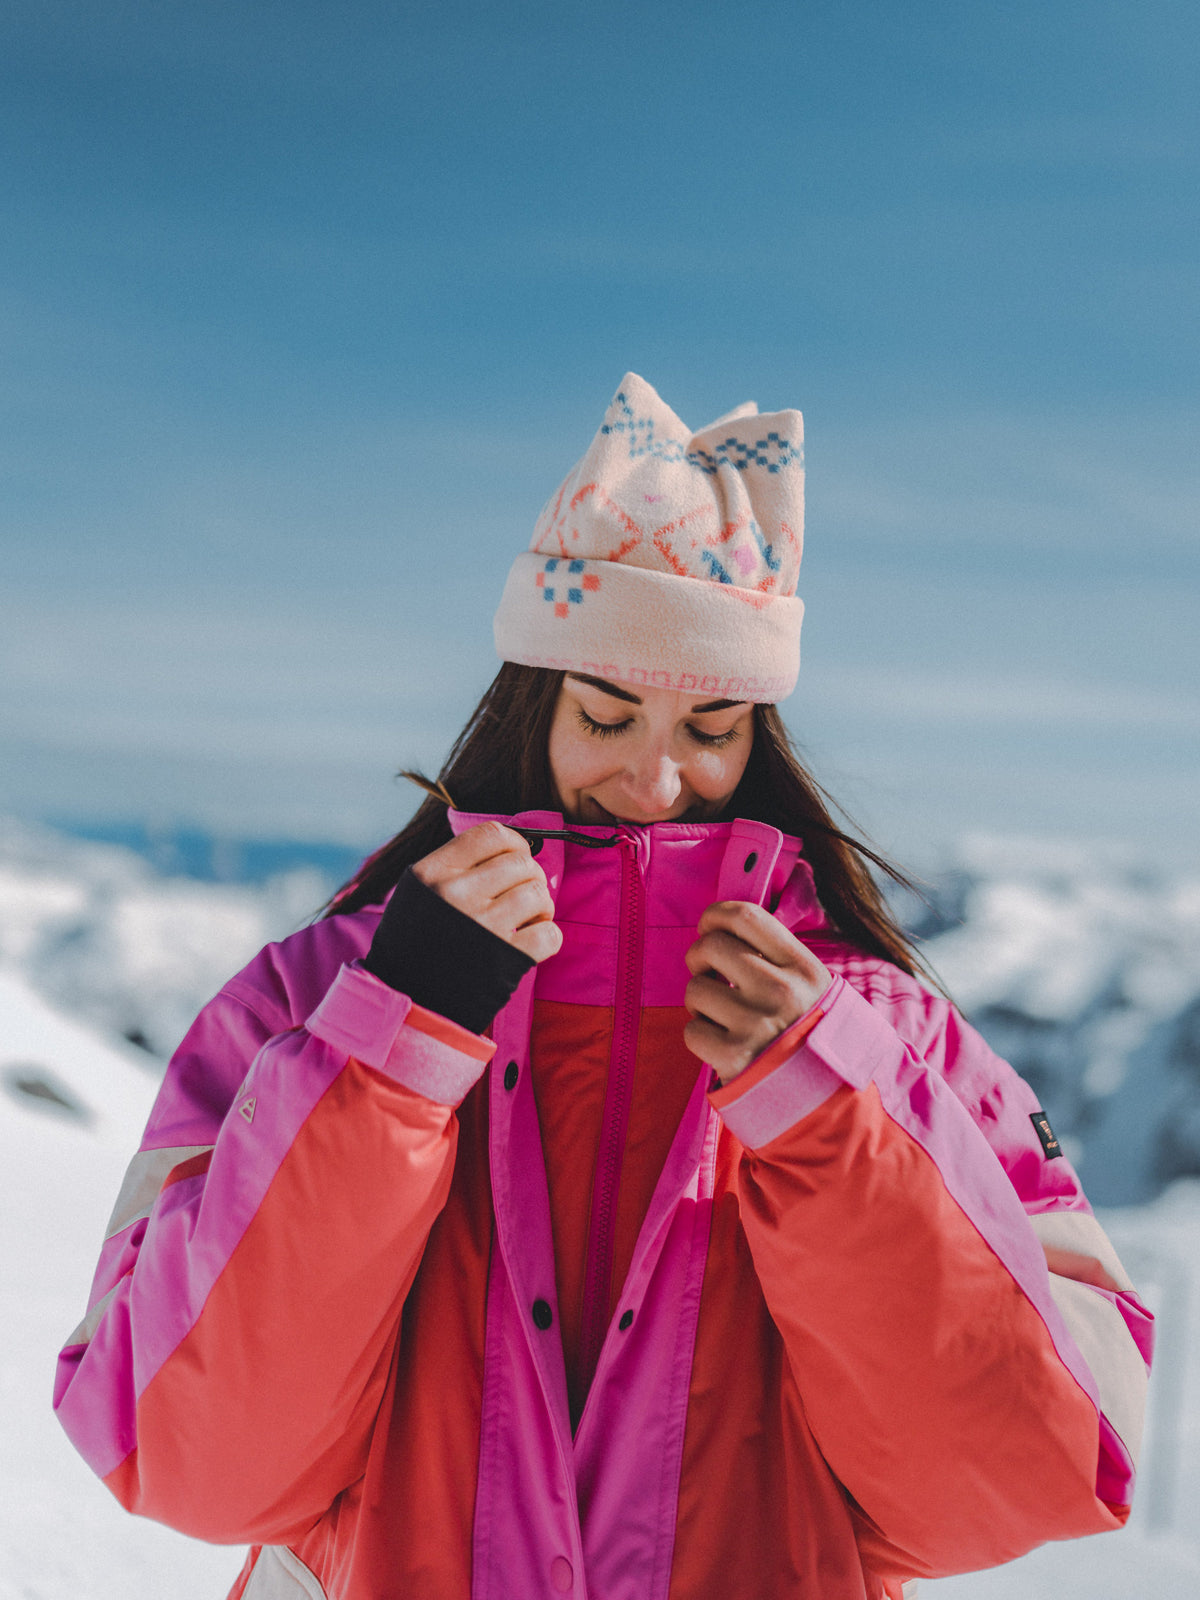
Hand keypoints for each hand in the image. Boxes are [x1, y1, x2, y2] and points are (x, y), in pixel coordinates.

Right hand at [413, 821, 562, 963]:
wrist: (405, 998)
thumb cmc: (414, 944)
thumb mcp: (418, 893)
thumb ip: (454, 869)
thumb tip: (508, 851)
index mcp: (433, 872)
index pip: (490, 834)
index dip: (514, 842)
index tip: (517, 857)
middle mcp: (456, 894)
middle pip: (521, 863)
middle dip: (531, 878)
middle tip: (522, 897)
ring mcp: (481, 926)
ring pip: (537, 893)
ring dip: (541, 906)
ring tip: (528, 920)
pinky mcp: (504, 959)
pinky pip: (549, 934)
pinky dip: (548, 937)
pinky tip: (531, 942)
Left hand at [683, 901, 831, 1083]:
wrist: (826, 1100)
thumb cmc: (808, 1032)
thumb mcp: (812, 986)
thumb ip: (776, 955)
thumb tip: (722, 926)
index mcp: (802, 967)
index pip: (744, 916)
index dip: (715, 916)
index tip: (709, 928)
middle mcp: (780, 991)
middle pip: (711, 945)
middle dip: (699, 958)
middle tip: (708, 974)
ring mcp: (756, 1024)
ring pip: (695, 988)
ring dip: (700, 1001)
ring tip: (721, 1015)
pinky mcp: (733, 1057)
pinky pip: (691, 1030)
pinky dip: (700, 1035)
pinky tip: (721, 1043)